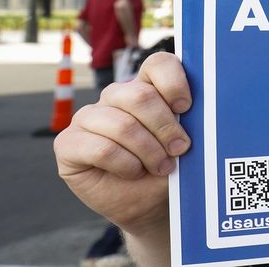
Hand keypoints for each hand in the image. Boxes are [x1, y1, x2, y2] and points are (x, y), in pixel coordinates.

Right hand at [53, 52, 190, 237]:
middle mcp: (114, 97)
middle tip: (179, 150)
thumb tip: (200, 110)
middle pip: (140, 96)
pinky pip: (101, 148)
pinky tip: (133, 172)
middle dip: (165, 127)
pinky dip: (125, 164)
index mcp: (145, 87)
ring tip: (161, 167)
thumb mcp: (186, 143)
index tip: (187, 107)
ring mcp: (87, 117)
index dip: (174, 82)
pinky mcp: (68, 143)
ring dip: (148, 151)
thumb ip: (188, 121)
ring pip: (122, 124)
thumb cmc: (169, 169)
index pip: (157, 64)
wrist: (149, 205)